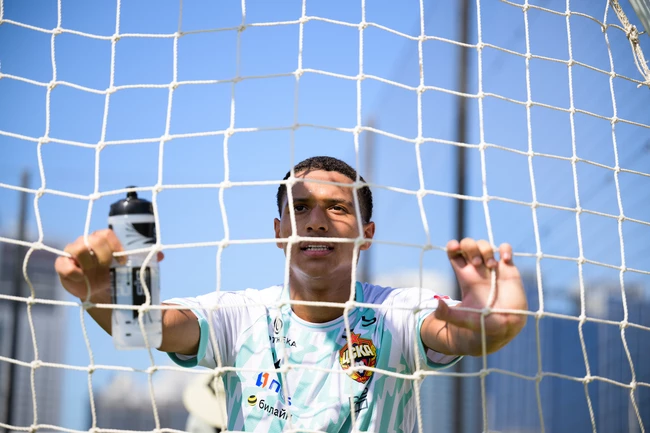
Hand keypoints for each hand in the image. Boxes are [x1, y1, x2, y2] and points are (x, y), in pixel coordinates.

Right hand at [55, 229, 163, 301]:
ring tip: (95, 273)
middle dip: (104, 255)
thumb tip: (160, 255)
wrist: (98, 292)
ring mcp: (73, 254)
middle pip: (92, 239)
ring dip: (89, 262)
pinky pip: (62, 264)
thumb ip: (142, 259)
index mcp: (103, 240)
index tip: (123, 260)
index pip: (106, 234)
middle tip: (109, 267)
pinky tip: (82, 278)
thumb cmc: (113, 274)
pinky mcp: (63, 266)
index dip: (115, 245)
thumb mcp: (128, 267)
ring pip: (77, 248)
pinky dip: (73, 271)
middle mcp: (87, 243)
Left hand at [435, 238, 526, 354]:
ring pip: (485, 245)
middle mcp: (477, 269)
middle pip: (468, 245)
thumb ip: (447, 315)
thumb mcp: (462, 320)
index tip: (455, 248)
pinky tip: (505, 259)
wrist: (505, 327)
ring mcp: (493, 267)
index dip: (452, 246)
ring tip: (492, 266)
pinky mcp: (508, 269)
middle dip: (470, 247)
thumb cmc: (483, 323)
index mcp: (465, 276)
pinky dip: (505, 249)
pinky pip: (505, 249)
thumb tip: (437, 304)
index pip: (454, 253)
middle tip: (477, 263)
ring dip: (487, 250)